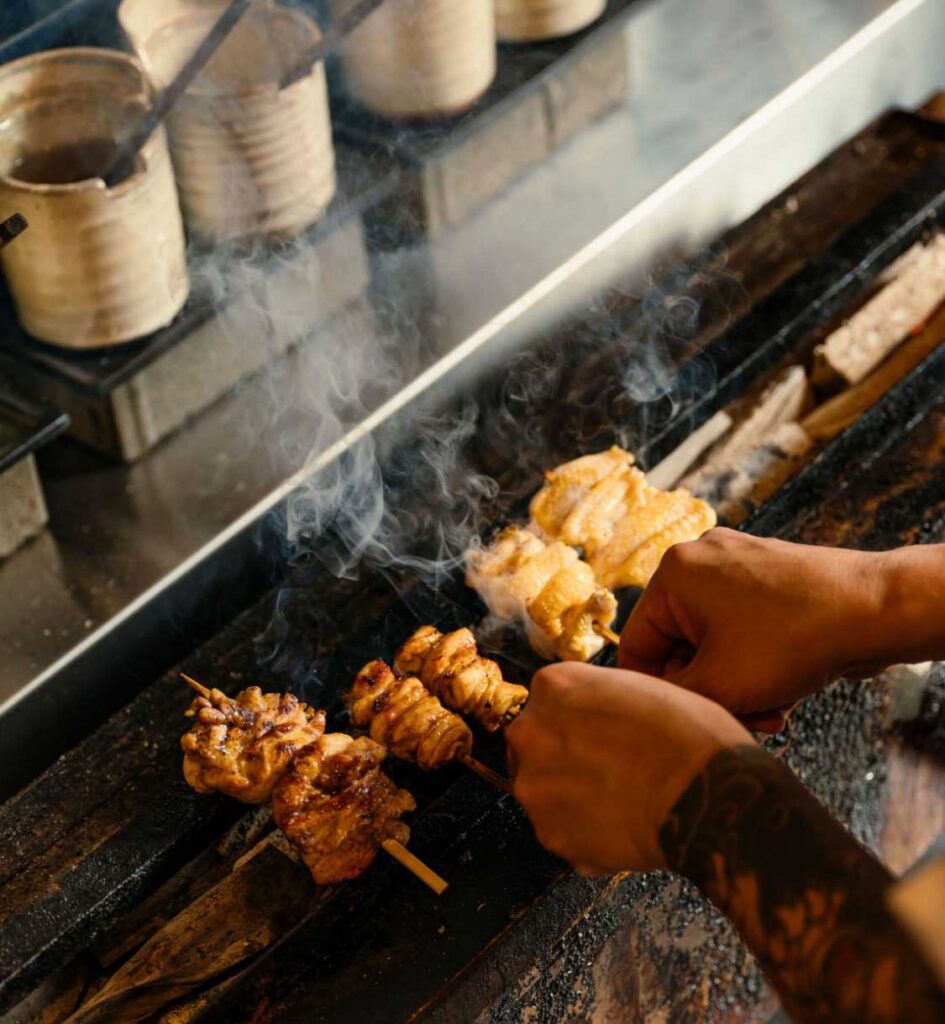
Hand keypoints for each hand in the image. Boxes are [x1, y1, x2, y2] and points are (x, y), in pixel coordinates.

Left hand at [506, 663, 751, 874]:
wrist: (707, 795)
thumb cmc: (689, 735)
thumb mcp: (640, 685)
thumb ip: (599, 697)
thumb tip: (595, 716)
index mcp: (554, 685)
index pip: (549, 702)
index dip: (577, 721)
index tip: (597, 736)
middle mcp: (530, 731)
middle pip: (534, 745)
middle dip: (562, 758)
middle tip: (605, 773)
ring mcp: (534, 786)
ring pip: (544, 791)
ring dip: (571, 799)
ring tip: (619, 804)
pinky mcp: (548, 833)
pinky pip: (562, 832)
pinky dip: (584, 835)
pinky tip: (622, 829)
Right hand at [618, 529, 890, 723]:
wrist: (877, 610)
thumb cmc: (793, 640)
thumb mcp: (718, 685)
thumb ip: (670, 697)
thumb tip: (651, 704)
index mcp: (673, 573)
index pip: (637, 647)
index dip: (658, 693)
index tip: (684, 721)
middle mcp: (699, 558)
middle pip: (679, 646)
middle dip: (710, 689)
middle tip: (742, 718)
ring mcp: (736, 561)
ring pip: (713, 641)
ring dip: (735, 682)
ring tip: (771, 708)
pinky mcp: (767, 573)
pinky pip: (741, 627)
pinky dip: (754, 661)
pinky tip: (785, 687)